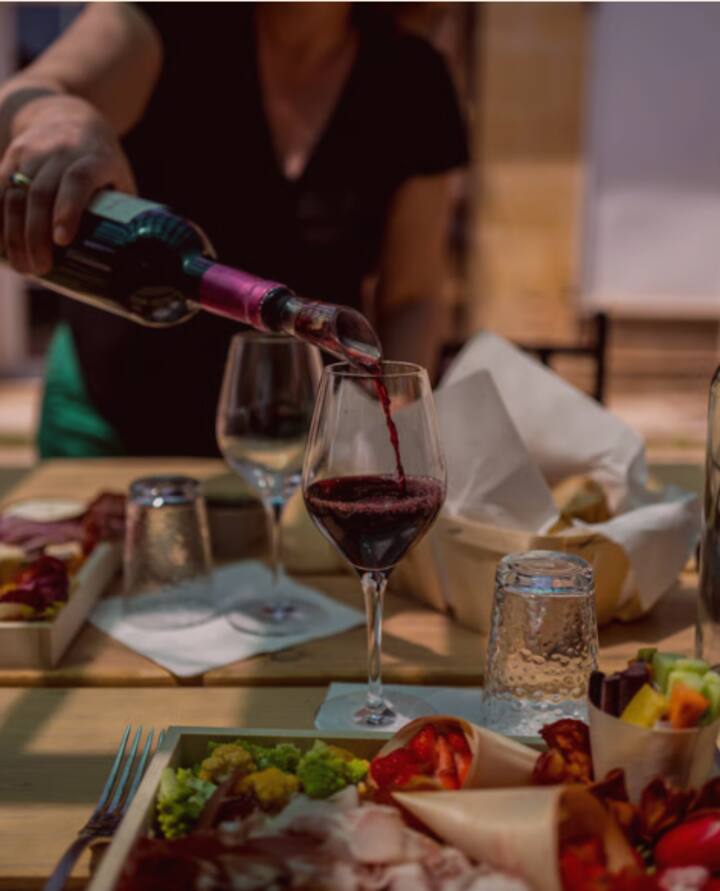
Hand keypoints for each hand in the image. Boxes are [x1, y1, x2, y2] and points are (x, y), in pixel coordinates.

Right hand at [0, 94, 135, 274]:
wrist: (68, 115)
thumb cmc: (101, 162)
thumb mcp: (118, 179)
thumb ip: (122, 212)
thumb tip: (134, 261)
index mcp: (95, 157)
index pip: (78, 180)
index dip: (69, 209)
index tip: (62, 240)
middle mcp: (61, 150)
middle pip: (41, 192)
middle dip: (36, 234)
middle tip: (40, 269)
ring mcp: (32, 151)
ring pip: (15, 192)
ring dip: (13, 233)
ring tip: (22, 267)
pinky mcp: (11, 155)